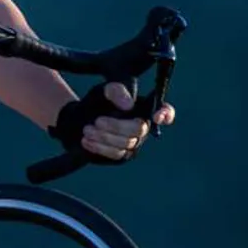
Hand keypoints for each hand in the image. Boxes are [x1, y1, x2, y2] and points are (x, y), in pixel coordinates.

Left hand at [50, 82, 179, 162]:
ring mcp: (134, 143)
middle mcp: (143, 127)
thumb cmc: (99, 101)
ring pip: (125, 144)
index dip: (166, 114)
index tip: (157, 116)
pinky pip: (115, 154)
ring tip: (87, 130)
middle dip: (117, 126)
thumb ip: (116, 91)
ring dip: (104, 137)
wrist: (80, 117)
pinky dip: (100, 147)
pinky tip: (86, 141)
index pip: (166, 111)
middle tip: (97, 121)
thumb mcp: (105, 91)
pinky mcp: (122, 156)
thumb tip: (128, 105)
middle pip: (139, 130)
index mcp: (145, 108)